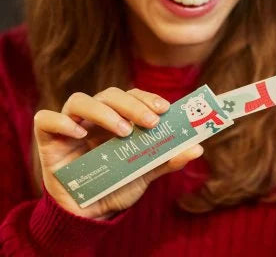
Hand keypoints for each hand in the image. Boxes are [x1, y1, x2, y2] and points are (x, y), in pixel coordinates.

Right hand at [34, 87, 203, 218]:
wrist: (88, 213)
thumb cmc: (116, 185)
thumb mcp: (144, 172)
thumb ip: (167, 159)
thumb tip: (198, 148)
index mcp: (117, 119)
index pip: (131, 96)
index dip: (146, 97)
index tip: (164, 108)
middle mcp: (94, 118)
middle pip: (109, 94)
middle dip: (131, 104)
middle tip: (149, 122)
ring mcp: (70, 126)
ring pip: (79, 100)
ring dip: (103, 111)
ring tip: (122, 131)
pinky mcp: (48, 139)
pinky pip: (46, 120)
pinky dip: (61, 122)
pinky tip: (79, 134)